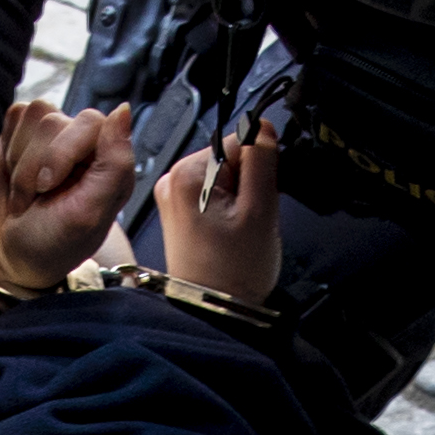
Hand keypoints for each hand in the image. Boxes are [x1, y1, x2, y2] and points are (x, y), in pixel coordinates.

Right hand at [0, 100, 134, 296]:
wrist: (5, 257)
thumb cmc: (51, 243)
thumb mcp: (88, 213)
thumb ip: (115, 163)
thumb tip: (122, 111)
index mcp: (109, 162)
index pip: (90, 122)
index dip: (62, 152)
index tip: (47, 187)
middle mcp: (84, 144)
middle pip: (53, 120)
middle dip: (34, 166)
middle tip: (35, 199)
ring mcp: (52, 138)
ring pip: (33, 115)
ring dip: (19, 162)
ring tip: (25, 193)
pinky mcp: (22, 136)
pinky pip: (14, 115)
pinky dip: (7, 148)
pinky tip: (12, 176)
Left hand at [152, 128, 282, 305]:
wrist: (212, 309)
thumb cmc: (232, 272)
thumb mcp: (260, 209)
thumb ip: (262, 159)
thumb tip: (261, 124)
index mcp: (188, 174)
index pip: (239, 140)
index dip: (260, 168)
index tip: (257, 199)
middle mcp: (172, 180)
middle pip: (230, 157)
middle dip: (248, 183)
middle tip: (246, 220)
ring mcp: (173, 196)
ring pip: (225, 176)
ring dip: (239, 197)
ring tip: (235, 230)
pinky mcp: (179, 210)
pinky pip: (214, 193)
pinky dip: (228, 207)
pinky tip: (227, 232)